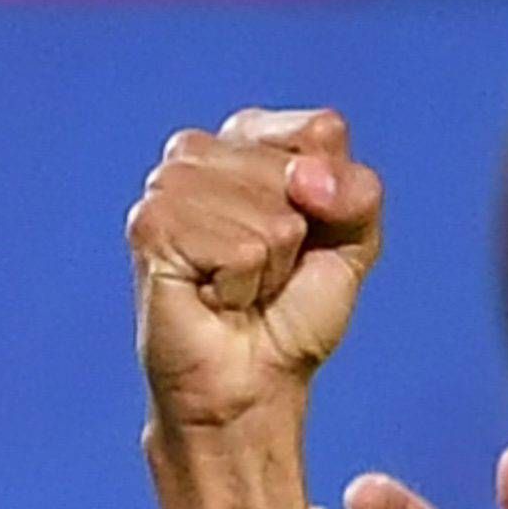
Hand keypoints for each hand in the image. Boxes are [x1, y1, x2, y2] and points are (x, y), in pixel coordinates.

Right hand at [129, 109, 382, 429]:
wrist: (254, 377)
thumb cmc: (295, 308)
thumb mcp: (353, 240)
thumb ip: (357, 191)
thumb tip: (305, 178)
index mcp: (248, 141)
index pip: (321, 130)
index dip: (335, 197)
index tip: (312, 234)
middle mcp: (199, 152)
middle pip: (298, 171)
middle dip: (303, 236)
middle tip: (271, 270)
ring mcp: (167, 184)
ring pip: (272, 214)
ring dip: (273, 265)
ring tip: (242, 284)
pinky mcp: (150, 226)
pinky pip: (242, 249)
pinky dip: (245, 285)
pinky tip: (217, 295)